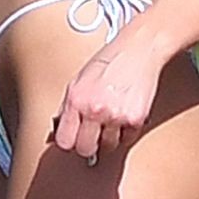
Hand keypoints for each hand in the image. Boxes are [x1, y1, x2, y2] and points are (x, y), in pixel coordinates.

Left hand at [51, 25, 163, 166]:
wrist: (139, 50)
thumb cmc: (109, 61)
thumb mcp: (79, 79)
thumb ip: (69, 106)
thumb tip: (60, 128)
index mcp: (76, 100)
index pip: (65, 141)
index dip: (70, 141)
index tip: (74, 139)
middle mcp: (95, 110)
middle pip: (86, 149)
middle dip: (89, 144)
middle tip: (93, 135)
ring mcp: (116, 116)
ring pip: (108, 147)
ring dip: (109, 138)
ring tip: (111, 120)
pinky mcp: (136, 119)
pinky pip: (127, 139)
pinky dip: (126, 132)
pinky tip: (124, 115)